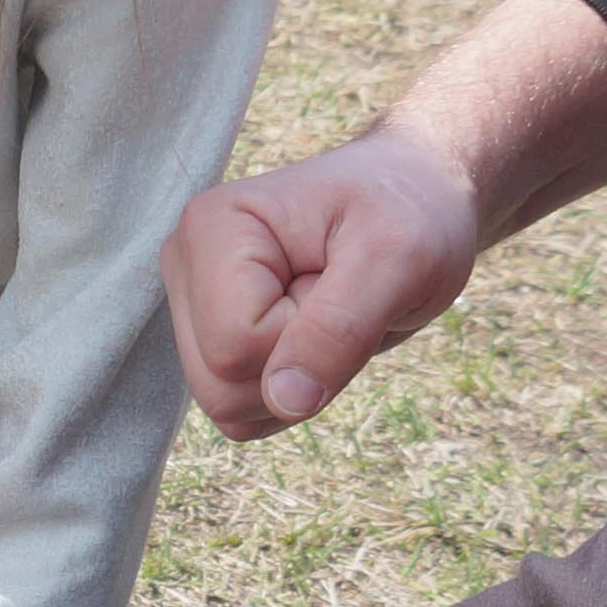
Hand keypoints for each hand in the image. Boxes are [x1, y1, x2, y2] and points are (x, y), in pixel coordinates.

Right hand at [167, 125, 482, 438]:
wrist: (419, 194)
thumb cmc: (411, 211)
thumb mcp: (398, 259)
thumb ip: (338, 330)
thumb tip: (285, 402)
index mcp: (211, 228)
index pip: (235, 344)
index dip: (307, 338)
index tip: (344, 279)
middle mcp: (187, 266)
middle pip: (220, 386)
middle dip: (301, 363)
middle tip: (340, 297)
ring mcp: (194, 305)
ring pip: (227, 407)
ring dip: (301, 379)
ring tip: (330, 309)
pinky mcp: (213, 337)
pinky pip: (241, 412)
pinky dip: (293, 391)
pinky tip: (317, 334)